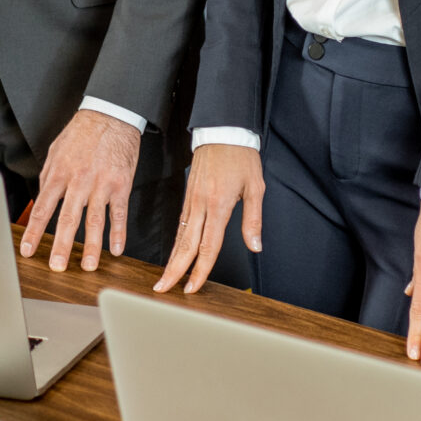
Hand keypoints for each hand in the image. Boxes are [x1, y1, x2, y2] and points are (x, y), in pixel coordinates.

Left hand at [19, 110, 141, 270]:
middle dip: (62, 246)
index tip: (28, 251)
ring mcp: (101, 184)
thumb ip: (48, 177)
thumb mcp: (56, 151)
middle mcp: (79, 181)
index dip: (35, 232)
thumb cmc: (81, 133)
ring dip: (92, 247)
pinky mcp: (121, 184)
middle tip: (57, 266)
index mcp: (59, 173)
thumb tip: (41, 200)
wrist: (111, 115)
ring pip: (95, 221)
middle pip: (68, 219)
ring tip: (89, 266)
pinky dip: (119, 233)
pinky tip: (116, 249)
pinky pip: (119, 213)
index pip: (43, 209)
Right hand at [154, 142, 264, 293]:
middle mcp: (201, 205)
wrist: (223, 132)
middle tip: (164, 289)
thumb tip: (255, 246)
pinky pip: (180, 224)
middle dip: (175, 270)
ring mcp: (191, 200)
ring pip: (180, 236)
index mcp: (218, 205)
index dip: (200, 270)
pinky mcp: (188, 195)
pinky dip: (176, 242)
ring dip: (172, 259)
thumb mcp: (255, 188)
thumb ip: (253, 220)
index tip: (192, 287)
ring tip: (165, 277)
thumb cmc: (241, 157)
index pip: (208, 246)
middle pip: (186, 245)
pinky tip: (174, 253)